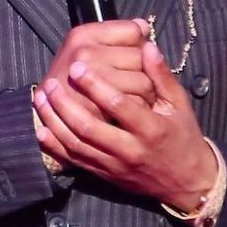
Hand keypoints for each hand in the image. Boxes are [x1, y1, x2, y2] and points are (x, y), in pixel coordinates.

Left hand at [33, 40, 218, 210]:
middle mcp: (130, 149)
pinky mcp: (105, 175)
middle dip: (66, 104)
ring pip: (78, 145)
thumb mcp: (179, 103)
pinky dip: (56, 147)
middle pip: (90, 128)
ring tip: (41, 98)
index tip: (77, 66)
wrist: (185, 181)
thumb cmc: (182, 134)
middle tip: (51, 82)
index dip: (95, 85)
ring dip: (55, 122)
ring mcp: (115, 165)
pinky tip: (42, 130)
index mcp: (150, 128)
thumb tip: (147, 45)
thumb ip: (160, 75)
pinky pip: (76, 161)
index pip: (118, 105)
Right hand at [40, 19, 155, 122]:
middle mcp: (85, 54)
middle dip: (145, 67)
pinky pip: (135, 104)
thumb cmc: (72, 75)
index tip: (131, 54)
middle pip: (141, 56)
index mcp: (83, 35)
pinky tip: (130, 108)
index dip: (138, 43)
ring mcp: (90, 82)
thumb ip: (115, 35)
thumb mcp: (86, 46)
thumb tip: (144, 27)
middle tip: (138, 76)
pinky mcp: (97, 108)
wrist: (48, 109)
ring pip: (143, 82)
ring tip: (136, 93)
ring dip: (146, 91)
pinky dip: (139, 107)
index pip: (134, 31)